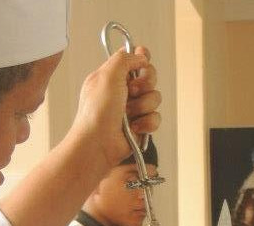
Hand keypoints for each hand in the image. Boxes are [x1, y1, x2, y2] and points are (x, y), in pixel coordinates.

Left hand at [69, 46, 161, 169]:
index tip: (143, 60)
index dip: (141, 57)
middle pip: (149, 76)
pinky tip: (134, 128)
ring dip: (144, 106)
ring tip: (129, 115)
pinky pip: (156, 118)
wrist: (99, 143)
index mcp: (112, 75)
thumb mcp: (107, 75)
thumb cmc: (97, 112)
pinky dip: (147, 123)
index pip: (132, 58)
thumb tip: (141, 55)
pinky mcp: (141, 125)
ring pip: (155, 98)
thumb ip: (124, 59)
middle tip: (133, 91)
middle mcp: (123, 90)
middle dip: (145, 84)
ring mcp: (133, 108)